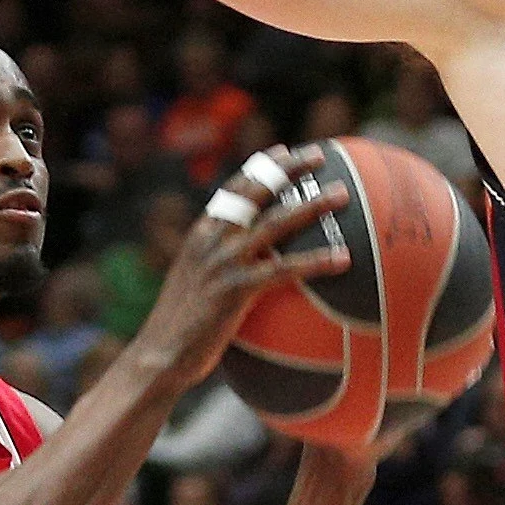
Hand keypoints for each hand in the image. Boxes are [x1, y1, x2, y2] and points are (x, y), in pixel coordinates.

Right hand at [127, 146, 352, 390]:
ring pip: (276, 222)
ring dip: (312, 204)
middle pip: (256, 191)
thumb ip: (217, 268)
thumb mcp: (194, 285)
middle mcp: (211, 238)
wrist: (159, 354)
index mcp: (200, 234)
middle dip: (289, 168)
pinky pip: (285, 269)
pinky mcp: (236, 289)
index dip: (259, 167)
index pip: (232, 189)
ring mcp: (224, 261)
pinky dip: (317, 261)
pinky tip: (344, 258)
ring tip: (341, 194)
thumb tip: (248, 269)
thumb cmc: (180, 328)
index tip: (282, 151)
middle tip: (320, 155)